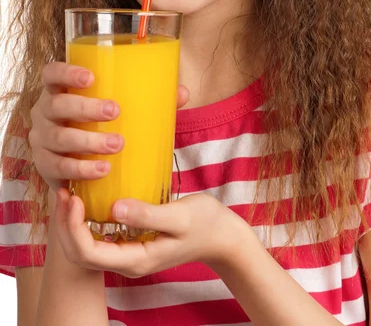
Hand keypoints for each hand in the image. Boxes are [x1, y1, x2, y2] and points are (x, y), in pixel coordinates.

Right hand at [29, 61, 189, 191]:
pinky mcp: (45, 167)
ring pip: (59, 138)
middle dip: (85, 107)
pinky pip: (59, 168)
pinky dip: (82, 169)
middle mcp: (44, 112)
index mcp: (60, 90)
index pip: (51, 73)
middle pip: (57, 105)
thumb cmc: (99, 126)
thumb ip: (149, 100)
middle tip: (115, 111)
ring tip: (117, 144)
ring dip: (88, 141)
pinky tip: (102, 169)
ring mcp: (41, 140)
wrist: (80, 166)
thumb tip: (182, 92)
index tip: (91, 77)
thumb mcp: (120, 110)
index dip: (67, 72)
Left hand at [54, 188, 246, 277]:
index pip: (88, 252)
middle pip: (80, 254)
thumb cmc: (205, 224)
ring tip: (70, 193)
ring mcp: (129, 255)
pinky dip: (86, 221)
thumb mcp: (180, 216)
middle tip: (64, 191)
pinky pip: (99, 238)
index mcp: (136, 260)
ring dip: (72, 223)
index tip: (74, 197)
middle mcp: (128, 263)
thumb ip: (147, 215)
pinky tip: (88, 199)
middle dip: (65, 225)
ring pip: (87, 247)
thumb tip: (114, 208)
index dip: (72, 226)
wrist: (222, 237)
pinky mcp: (132, 244)